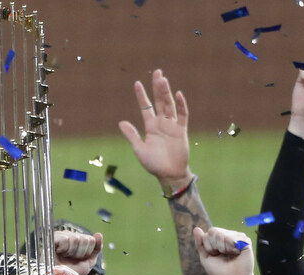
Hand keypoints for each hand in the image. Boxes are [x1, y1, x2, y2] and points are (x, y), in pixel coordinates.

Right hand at [54, 230, 101, 274]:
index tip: (79, 259)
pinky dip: (63, 248)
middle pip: (85, 239)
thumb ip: (96, 248)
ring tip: (64, 256)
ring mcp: (62, 235)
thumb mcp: (88, 262)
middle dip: (80, 253)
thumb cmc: (72, 272)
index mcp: (79, 240)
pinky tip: (59, 253)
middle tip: (71, 259)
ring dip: (71, 252)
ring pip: (76, 238)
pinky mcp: (53, 238)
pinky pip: (65, 239)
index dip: (87, 252)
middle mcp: (71, 235)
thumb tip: (99, 234)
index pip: (91, 240)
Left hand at [118, 69, 193, 190]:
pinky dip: (181, 105)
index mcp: (150, 127)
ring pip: (169, 105)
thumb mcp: (139, 149)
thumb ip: (131, 135)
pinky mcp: (182, 130)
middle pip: (159, 102)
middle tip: (157, 72)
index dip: (141, 96)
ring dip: (166, 93)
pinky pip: (183, 115)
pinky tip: (178, 94)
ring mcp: (172, 126)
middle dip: (157, 87)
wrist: (169, 174)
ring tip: (163, 79)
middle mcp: (161, 123)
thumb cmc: (153, 164)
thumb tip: (121, 122)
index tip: (137, 83)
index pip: (145, 107)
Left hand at [193, 226, 255, 274]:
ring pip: (222, 234)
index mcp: (219, 239)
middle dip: (214, 246)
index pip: (209, 232)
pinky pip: (233, 238)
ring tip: (230, 255)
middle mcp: (229, 236)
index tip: (214, 254)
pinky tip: (236, 253)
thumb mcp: (205, 257)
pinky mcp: (246, 241)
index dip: (208, 245)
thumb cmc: (219, 270)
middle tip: (222, 255)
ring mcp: (238, 237)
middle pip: (214, 231)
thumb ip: (200, 243)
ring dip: (223, 248)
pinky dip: (231, 247)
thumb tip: (196, 228)